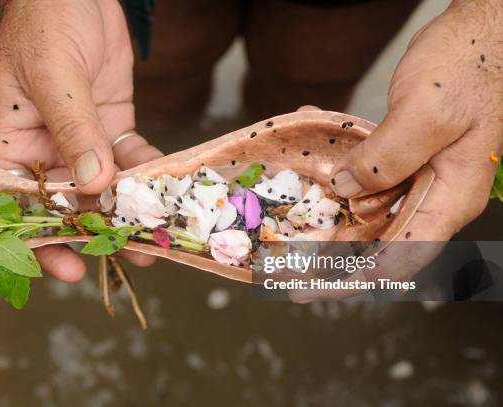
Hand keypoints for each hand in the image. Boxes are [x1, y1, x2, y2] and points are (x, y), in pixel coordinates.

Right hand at [0, 0, 161, 281]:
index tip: (61, 266)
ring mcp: (80, 141)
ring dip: (126, 213)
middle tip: (121, 257)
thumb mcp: (53, 74)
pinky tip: (163, 192)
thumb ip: (72, 128)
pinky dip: (146, 177)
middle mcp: (44, 150)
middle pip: (64, 206)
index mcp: (10, 143)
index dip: (32, 240)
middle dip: (92, 234)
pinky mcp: (111, 128)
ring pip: (102, 189)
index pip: (12, 205)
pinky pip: (129, 160)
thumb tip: (92, 182)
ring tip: (152, 239)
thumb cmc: (45, 22)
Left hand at [294, 0, 502, 299]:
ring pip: (370, 209)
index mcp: (449, 197)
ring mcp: (420, 173)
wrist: (484, 29)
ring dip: (332, 215)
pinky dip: (340, 172)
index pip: (402, 256)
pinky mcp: (407, 153)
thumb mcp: (427, 114)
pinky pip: (369, 173)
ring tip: (294, 227)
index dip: (358, 280)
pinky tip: (316, 159)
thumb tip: (345, 189)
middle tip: (292, 268)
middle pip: (381, 241)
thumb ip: (386, 159)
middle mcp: (434, 193)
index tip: (318, 289)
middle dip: (335, 256)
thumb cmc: (468, 66)